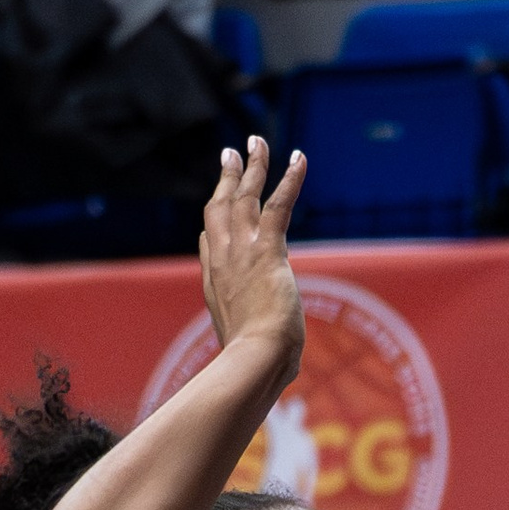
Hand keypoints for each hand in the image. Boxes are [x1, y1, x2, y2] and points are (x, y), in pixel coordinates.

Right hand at [198, 138, 306, 370]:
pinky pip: (279, 205)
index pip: (209, 243)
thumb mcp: (245, 351)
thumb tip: (274, 369)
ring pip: (244, 196)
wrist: (255, 359)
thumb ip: (253, 345)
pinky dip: (290, 179)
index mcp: (214, 284)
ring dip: (253, 165)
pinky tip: (299, 158)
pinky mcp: (267, 250)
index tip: (217, 202)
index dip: (214, 222)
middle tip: (230, 152)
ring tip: (257, 140)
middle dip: (225, 177)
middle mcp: (222, 260)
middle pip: (219, 208)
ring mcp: (241, 252)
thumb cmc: (254, 365)